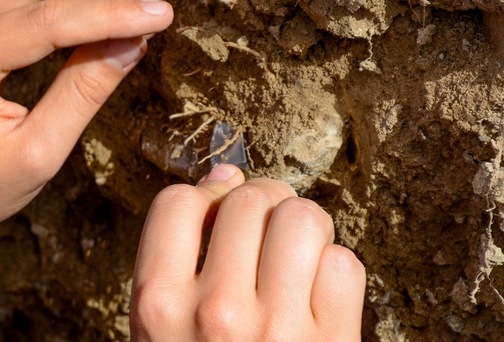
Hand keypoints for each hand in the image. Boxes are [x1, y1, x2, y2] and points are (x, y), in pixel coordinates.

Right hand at [130, 165, 364, 340]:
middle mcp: (216, 313)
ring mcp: (279, 330)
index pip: (178, 202)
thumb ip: (176, 257)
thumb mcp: (163, 331)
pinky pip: (344, 264)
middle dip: (262, 204)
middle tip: (264, 230)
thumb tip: (224, 178)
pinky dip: (335, 271)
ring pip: (302, 217)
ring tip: (294, 253)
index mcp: (159, 307)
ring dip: (303, 227)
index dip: (204, 198)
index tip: (217, 216)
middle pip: (249, 199)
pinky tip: (317, 296)